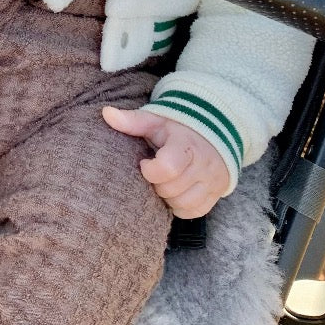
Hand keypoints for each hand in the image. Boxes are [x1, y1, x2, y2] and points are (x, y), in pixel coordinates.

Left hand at [102, 107, 229, 217]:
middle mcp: (204, 164)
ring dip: (168, 197)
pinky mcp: (217, 193)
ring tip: (165, 182)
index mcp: (187, 145)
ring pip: (182, 204)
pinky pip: (195, 212)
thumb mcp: (156, 121)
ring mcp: (213, 181)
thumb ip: (132, 120)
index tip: (145, 163)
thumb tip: (106, 113)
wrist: (215, 132)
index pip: (168, 168)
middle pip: (171, 190)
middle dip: (157, 184)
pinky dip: (182, 207)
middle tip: (155, 173)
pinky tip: (176, 192)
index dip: (150, 170)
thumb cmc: (178, 128)